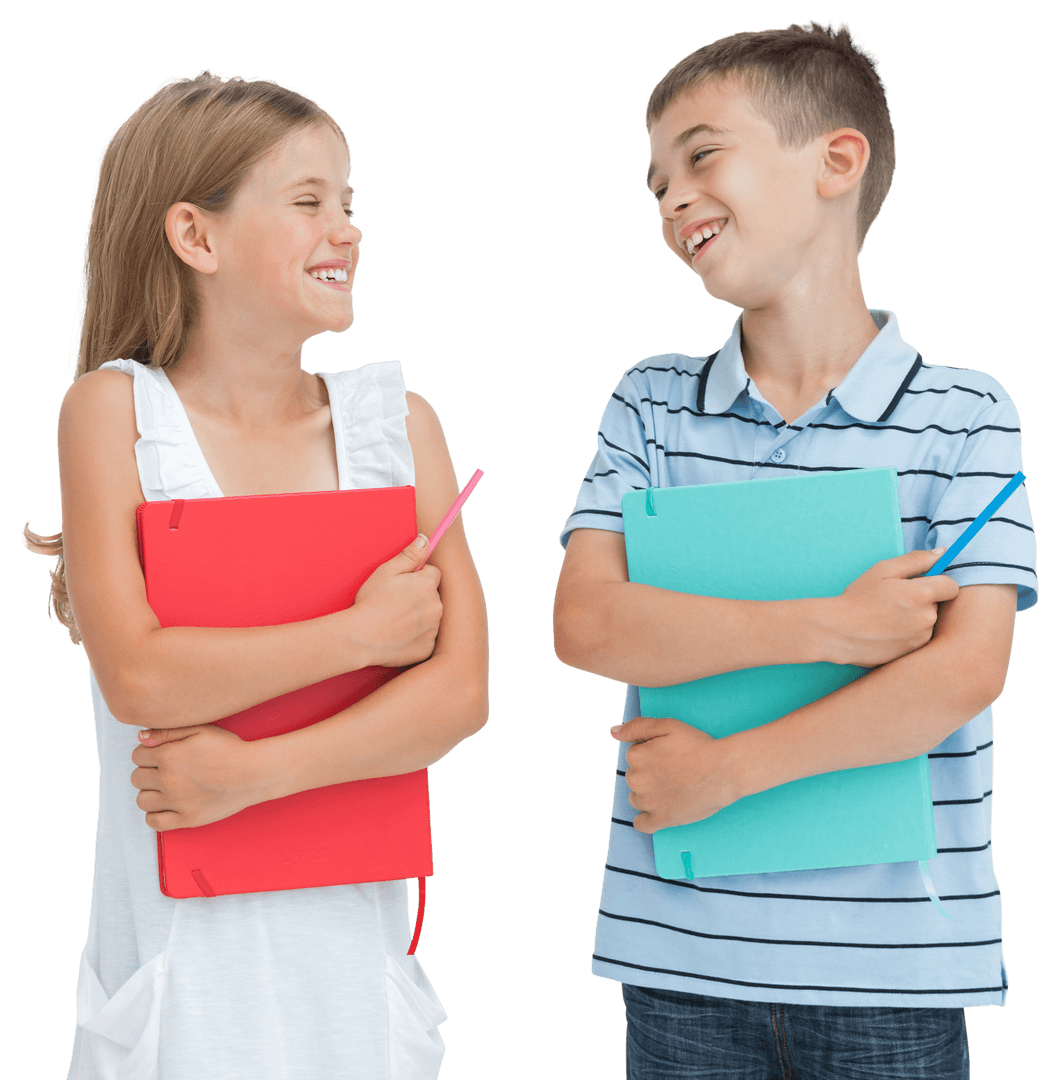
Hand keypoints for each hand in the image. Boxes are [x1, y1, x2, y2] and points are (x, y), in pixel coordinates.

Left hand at [131, 725, 263, 831]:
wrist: (253, 773)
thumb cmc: (229, 749)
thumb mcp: (201, 730)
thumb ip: (168, 731)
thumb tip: (141, 738)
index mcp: (169, 756)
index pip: (137, 755)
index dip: (148, 753)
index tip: (161, 754)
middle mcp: (168, 780)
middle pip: (137, 778)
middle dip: (147, 772)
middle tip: (165, 770)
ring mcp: (176, 802)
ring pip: (142, 800)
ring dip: (150, 793)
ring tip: (166, 787)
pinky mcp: (186, 819)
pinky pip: (154, 822)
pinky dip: (155, 815)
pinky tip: (166, 805)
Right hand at [347, 535, 443, 666]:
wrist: (361, 638)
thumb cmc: (371, 602)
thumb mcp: (387, 571)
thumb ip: (410, 554)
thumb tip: (426, 539)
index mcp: (427, 585)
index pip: (433, 573)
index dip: (417, 576)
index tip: (402, 584)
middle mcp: (436, 607)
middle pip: (433, 595)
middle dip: (420, 596)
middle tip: (396, 603)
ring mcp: (433, 629)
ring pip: (431, 617)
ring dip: (419, 617)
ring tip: (395, 620)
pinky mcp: (427, 648)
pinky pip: (426, 638)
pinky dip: (416, 637)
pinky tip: (398, 636)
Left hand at [611, 717, 738, 832]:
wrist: (723, 771)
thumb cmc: (698, 746)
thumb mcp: (667, 725)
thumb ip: (637, 727)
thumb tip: (613, 732)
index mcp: (636, 756)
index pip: (635, 755)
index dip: (652, 753)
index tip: (668, 754)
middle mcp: (637, 780)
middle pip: (635, 777)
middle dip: (649, 773)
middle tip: (673, 769)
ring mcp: (648, 802)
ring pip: (637, 798)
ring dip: (649, 793)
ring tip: (672, 786)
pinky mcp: (661, 819)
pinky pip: (641, 824)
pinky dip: (647, 818)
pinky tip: (659, 809)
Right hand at [823, 548, 959, 667]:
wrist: (838, 632)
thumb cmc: (858, 598)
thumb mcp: (882, 570)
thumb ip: (915, 560)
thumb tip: (943, 552)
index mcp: (922, 594)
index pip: (951, 586)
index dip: (937, 583)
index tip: (919, 584)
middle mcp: (927, 618)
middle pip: (939, 604)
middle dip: (923, 600)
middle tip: (895, 600)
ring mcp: (921, 637)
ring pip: (929, 621)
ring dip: (917, 617)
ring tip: (888, 616)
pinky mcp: (913, 651)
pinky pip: (920, 637)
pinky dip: (909, 632)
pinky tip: (888, 630)